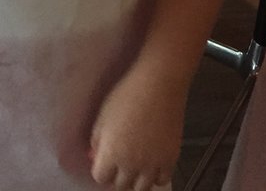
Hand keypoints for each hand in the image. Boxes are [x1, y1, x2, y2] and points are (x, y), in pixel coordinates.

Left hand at [89, 64, 184, 190]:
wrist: (158, 85)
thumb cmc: (126, 94)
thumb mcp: (102, 115)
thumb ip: (97, 140)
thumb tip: (94, 156)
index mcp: (111, 153)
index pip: (100, 178)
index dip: (101, 169)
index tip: (103, 161)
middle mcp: (131, 165)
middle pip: (121, 186)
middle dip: (116, 177)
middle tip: (118, 164)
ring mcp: (152, 165)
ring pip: (141, 188)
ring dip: (135, 179)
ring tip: (134, 166)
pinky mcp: (171, 160)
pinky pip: (161, 180)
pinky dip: (155, 176)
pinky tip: (151, 164)